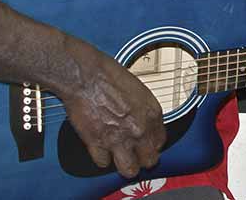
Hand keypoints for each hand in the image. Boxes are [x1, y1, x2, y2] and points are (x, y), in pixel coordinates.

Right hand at [59, 45, 166, 178]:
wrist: (85, 75)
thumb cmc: (108, 75)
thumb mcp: (138, 89)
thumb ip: (144, 111)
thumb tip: (144, 124)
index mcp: (152, 113)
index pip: (160, 141)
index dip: (152, 144)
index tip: (146, 144)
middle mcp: (139, 129)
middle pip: (149, 160)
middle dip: (142, 158)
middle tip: (135, 154)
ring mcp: (119, 139)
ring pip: (129, 170)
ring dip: (126, 166)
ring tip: (120, 159)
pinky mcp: (98, 144)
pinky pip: (103, 163)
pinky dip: (101, 157)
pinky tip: (100, 148)